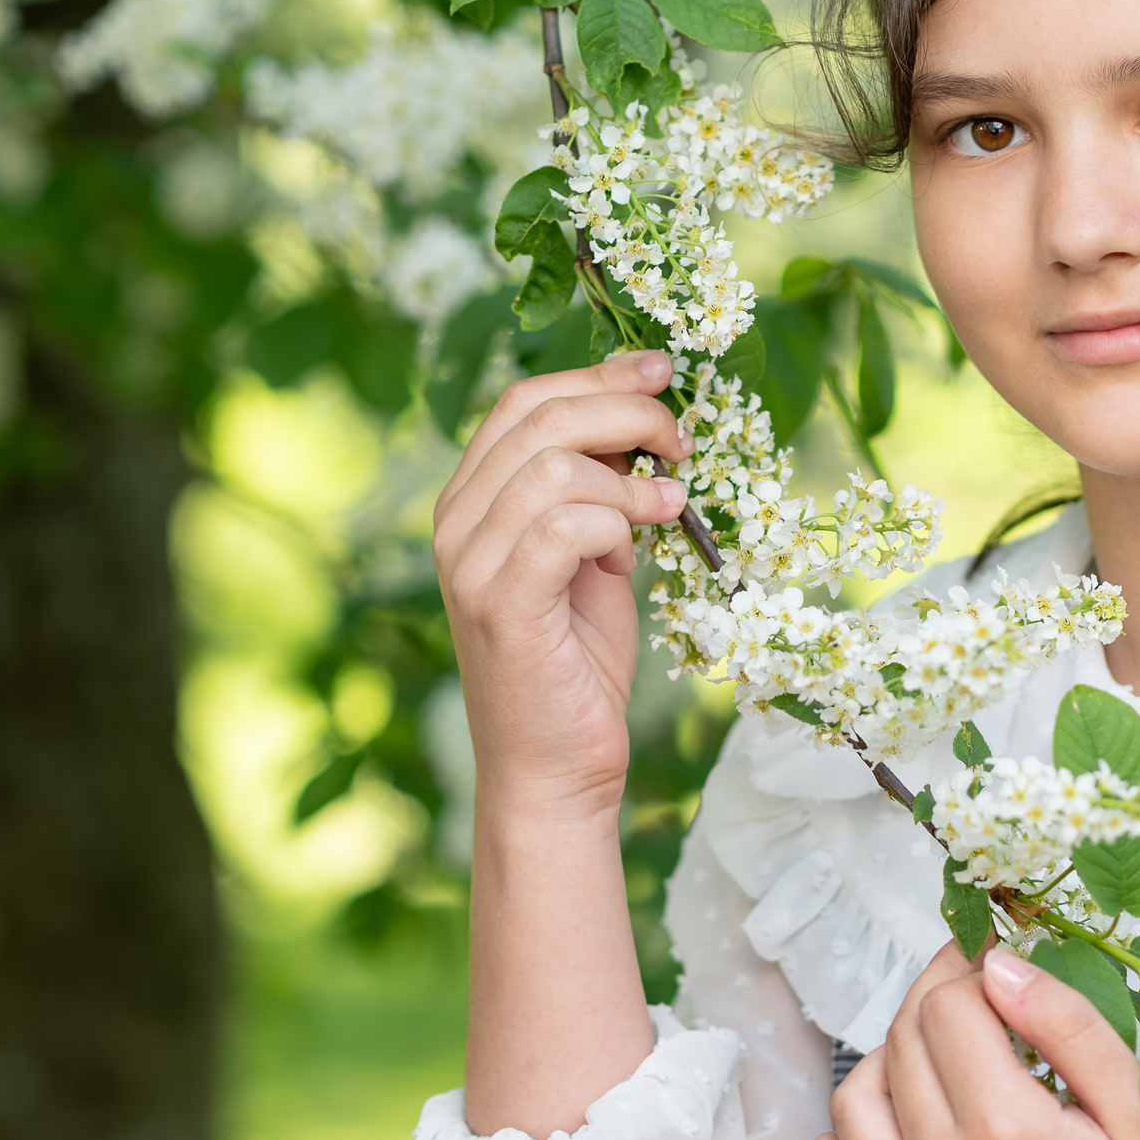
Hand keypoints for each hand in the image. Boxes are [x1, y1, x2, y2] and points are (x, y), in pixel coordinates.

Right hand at [431, 351, 692, 822]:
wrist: (556, 768)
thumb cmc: (578, 661)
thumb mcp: (595, 553)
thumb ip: (602, 487)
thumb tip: (646, 418)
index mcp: (472, 499)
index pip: (525, 400)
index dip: (599, 373)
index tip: (663, 371)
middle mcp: (455, 523)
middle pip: (539, 416)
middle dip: (628, 411)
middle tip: (683, 444)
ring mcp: (469, 565)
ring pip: (553, 466)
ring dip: (628, 480)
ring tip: (665, 513)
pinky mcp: (498, 607)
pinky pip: (561, 526)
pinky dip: (614, 525)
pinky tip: (634, 558)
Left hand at [802, 942, 1139, 1139]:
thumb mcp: (1139, 1113)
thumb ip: (1068, 1028)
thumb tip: (1000, 965)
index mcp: (1007, 1134)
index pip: (948, 1006)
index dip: (972, 967)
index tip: (998, 960)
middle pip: (901, 1042)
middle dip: (936, 998)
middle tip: (979, 992)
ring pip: (853, 1101)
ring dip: (888, 1061)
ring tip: (943, 1056)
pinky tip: (893, 1126)